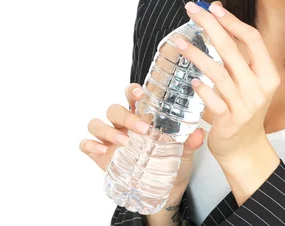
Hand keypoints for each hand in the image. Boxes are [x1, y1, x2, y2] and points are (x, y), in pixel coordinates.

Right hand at [80, 82, 205, 190]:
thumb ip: (189, 142)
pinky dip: (90, 145)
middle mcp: (122, 124)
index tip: (140, 93)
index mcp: (140, 117)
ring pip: (97, 123)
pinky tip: (101, 152)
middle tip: (142, 129)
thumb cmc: (171, 164)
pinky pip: (86, 144)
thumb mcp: (184, 153)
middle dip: (125, 116)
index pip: (131, 96)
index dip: (132, 91)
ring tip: (124, 143)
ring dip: (107, 130)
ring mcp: (109, 139)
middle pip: (114, 110)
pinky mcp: (100, 156)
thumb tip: (198, 132)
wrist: (165, 193)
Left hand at [174, 0, 281, 162]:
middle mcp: (259, 88)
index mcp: (268, 74)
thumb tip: (216, 10)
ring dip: (197, 55)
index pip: (253, 39)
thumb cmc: (242, 107)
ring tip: (179, 42)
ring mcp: (245, 106)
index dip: (233, 21)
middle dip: (210, 26)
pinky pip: (213, 101)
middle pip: (233, 50)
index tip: (213, 7)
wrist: (244, 148)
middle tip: (191, 11)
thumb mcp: (247, 78)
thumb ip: (235, 49)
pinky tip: (191, 79)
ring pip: (219, 74)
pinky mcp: (229, 122)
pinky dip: (202, 89)